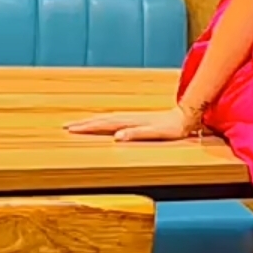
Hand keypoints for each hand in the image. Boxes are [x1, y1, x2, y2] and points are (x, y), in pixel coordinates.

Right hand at [66, 105, 194, 142]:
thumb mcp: (156, 133)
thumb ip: (137, 134)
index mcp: (131, 122)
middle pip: (102, 120)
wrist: (185, 116)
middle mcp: (130, 118)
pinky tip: (103, 123)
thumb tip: (117, 137)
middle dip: (84, 123)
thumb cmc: (172, 128)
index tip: (72, 129)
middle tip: (67, 126)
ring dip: (92, 121)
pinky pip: (115, 119)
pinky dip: (104, 121)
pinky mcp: (138, 119)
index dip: (88, 127)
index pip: (104, 124)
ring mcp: (133, 117)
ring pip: (108, 118)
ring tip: (79, 124)